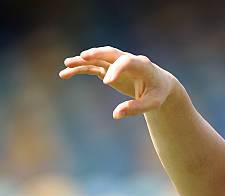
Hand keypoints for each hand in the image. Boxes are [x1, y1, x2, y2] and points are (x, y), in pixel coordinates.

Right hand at [59, 46, 176, 118]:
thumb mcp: (152, 103)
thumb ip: (136, 108)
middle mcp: (128, 60)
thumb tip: (116, 114)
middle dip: (97, 54)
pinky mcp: (109, 70)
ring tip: (67, 64)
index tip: (107, 82)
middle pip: (111, 53)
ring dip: (83, 61)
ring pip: (98, 59)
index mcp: (142, 65)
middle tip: (84, 56)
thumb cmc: (157, 93)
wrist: (159, 85)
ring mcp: (117, 64)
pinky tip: (65, 73)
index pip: (127, 62)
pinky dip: (80, 69)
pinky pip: (93, 68)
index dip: (116, 70)